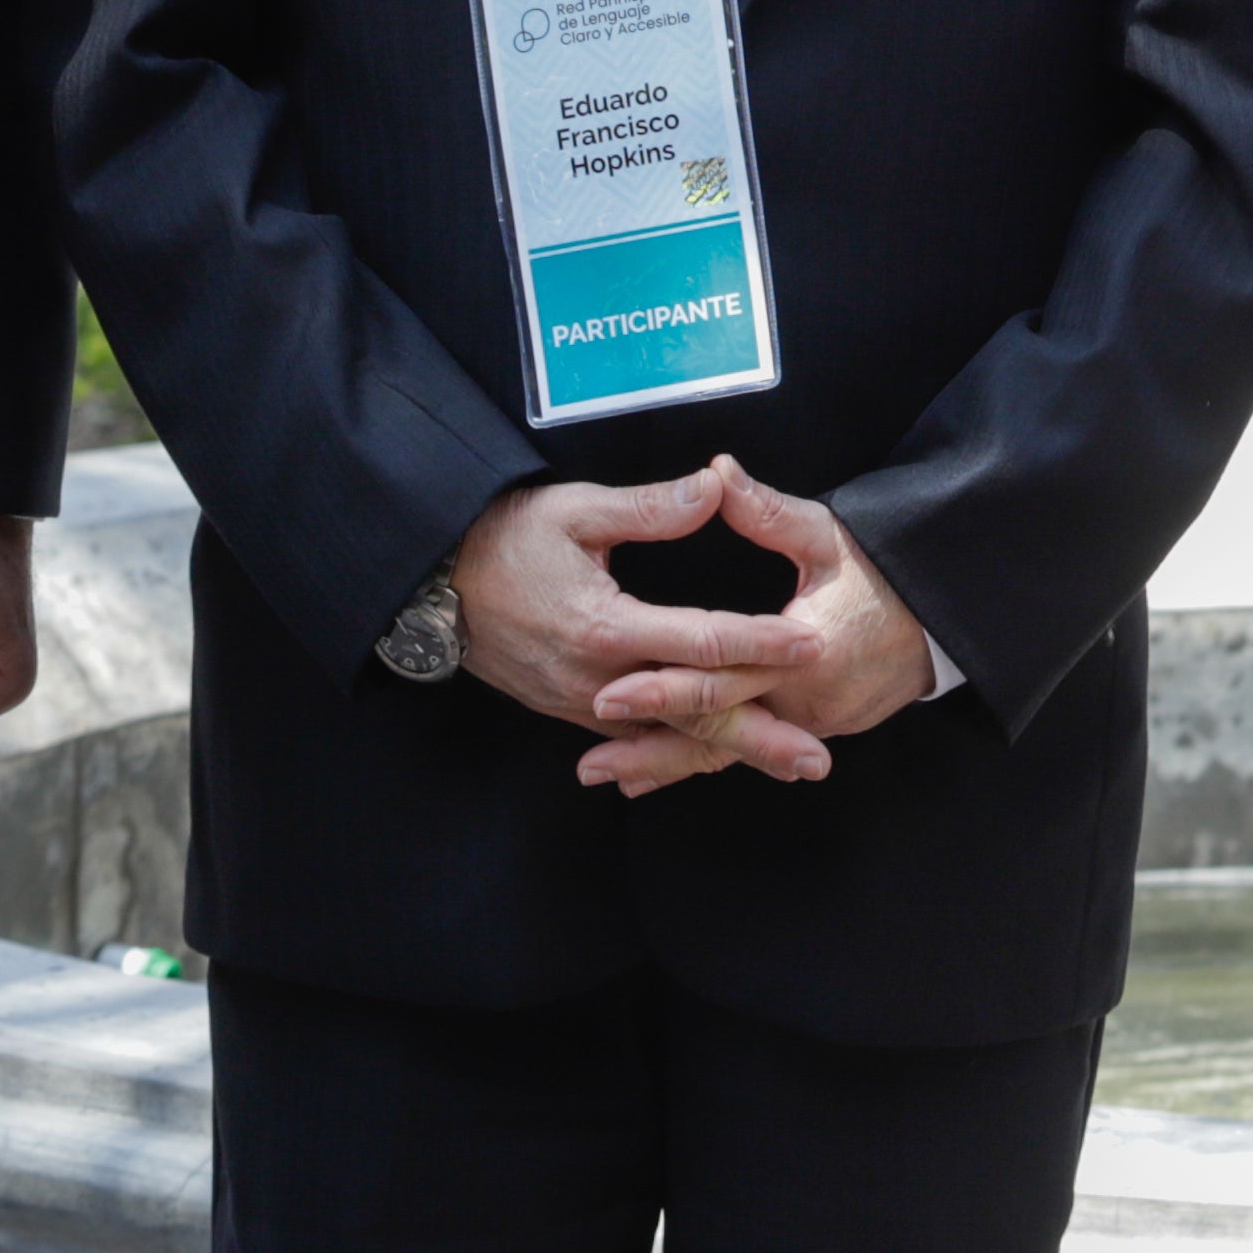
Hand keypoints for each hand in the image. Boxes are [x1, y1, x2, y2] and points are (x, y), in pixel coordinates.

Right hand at [449, 466, 817, 789]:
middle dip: (759, 739)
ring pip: (670, 735)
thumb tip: (715, 486)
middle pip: (695, 714)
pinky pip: (638, 737)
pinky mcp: (571, 710)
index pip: (701, 642)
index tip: (811, 646)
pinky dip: (683, 749)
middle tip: (816, 760)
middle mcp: (598, 679)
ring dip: (730, 752)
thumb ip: (650, 506)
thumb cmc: (505, 539)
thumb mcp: (574, 510)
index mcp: (605, 626)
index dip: (760, 644)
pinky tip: (719, 760)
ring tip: (785, 766)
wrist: (437, 586)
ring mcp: (582, 703)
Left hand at [572, 463, 935, 797]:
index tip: (611, 692)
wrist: (944, 619)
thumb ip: (767, 511)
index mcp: (807, 651)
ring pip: (730, 750)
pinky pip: (749, 749)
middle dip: (651, 748)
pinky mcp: (813, 729)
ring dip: (669, 765)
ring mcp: (813, 723)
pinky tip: (655, 775)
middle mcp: (807, 700)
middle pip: (718, 730)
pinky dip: (702, 760)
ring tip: (608, 777)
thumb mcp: (831, 535)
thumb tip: (716, 473)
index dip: (664, 686)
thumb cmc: (886, 573)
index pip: (723, 675)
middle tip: (588, 765)